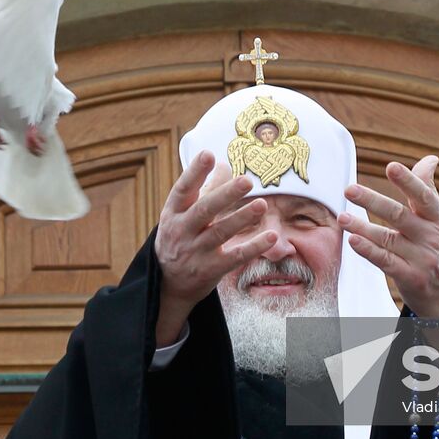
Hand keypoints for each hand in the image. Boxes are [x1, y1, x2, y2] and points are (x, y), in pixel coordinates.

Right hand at [154, 151, 274, 344]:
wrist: (166, 284)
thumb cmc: (180, 236)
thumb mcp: (183, 213)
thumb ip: (204, 189)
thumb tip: (224, 163)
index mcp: (174, 212)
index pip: (183, 189)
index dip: (194, 172)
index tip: (208, 154)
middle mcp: (182, 231)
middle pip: (204, 210)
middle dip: (225, 195)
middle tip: (246, 180)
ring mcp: (195, 251)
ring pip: (220, 233)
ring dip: (242, 218)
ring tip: (263, 204)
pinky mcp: (210, 270)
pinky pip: (235, 257)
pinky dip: (253, 247)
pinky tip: (272, 236)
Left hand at [339, 156, 438, 318]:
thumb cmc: (437, 246)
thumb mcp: (437, 218)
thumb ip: (427, 188)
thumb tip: (430, 159)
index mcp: (437, 217)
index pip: (423, 195)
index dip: (408, 181)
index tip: (391, 166)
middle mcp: (431, 236)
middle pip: (399, 215)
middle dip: (373, 201)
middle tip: (350, 189)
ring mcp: (422, 258)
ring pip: (387, 239)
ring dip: (362, 227)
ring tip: (342, 217)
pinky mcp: (411, 277)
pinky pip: (386, 261)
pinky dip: (368, 250)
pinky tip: (353, 240)